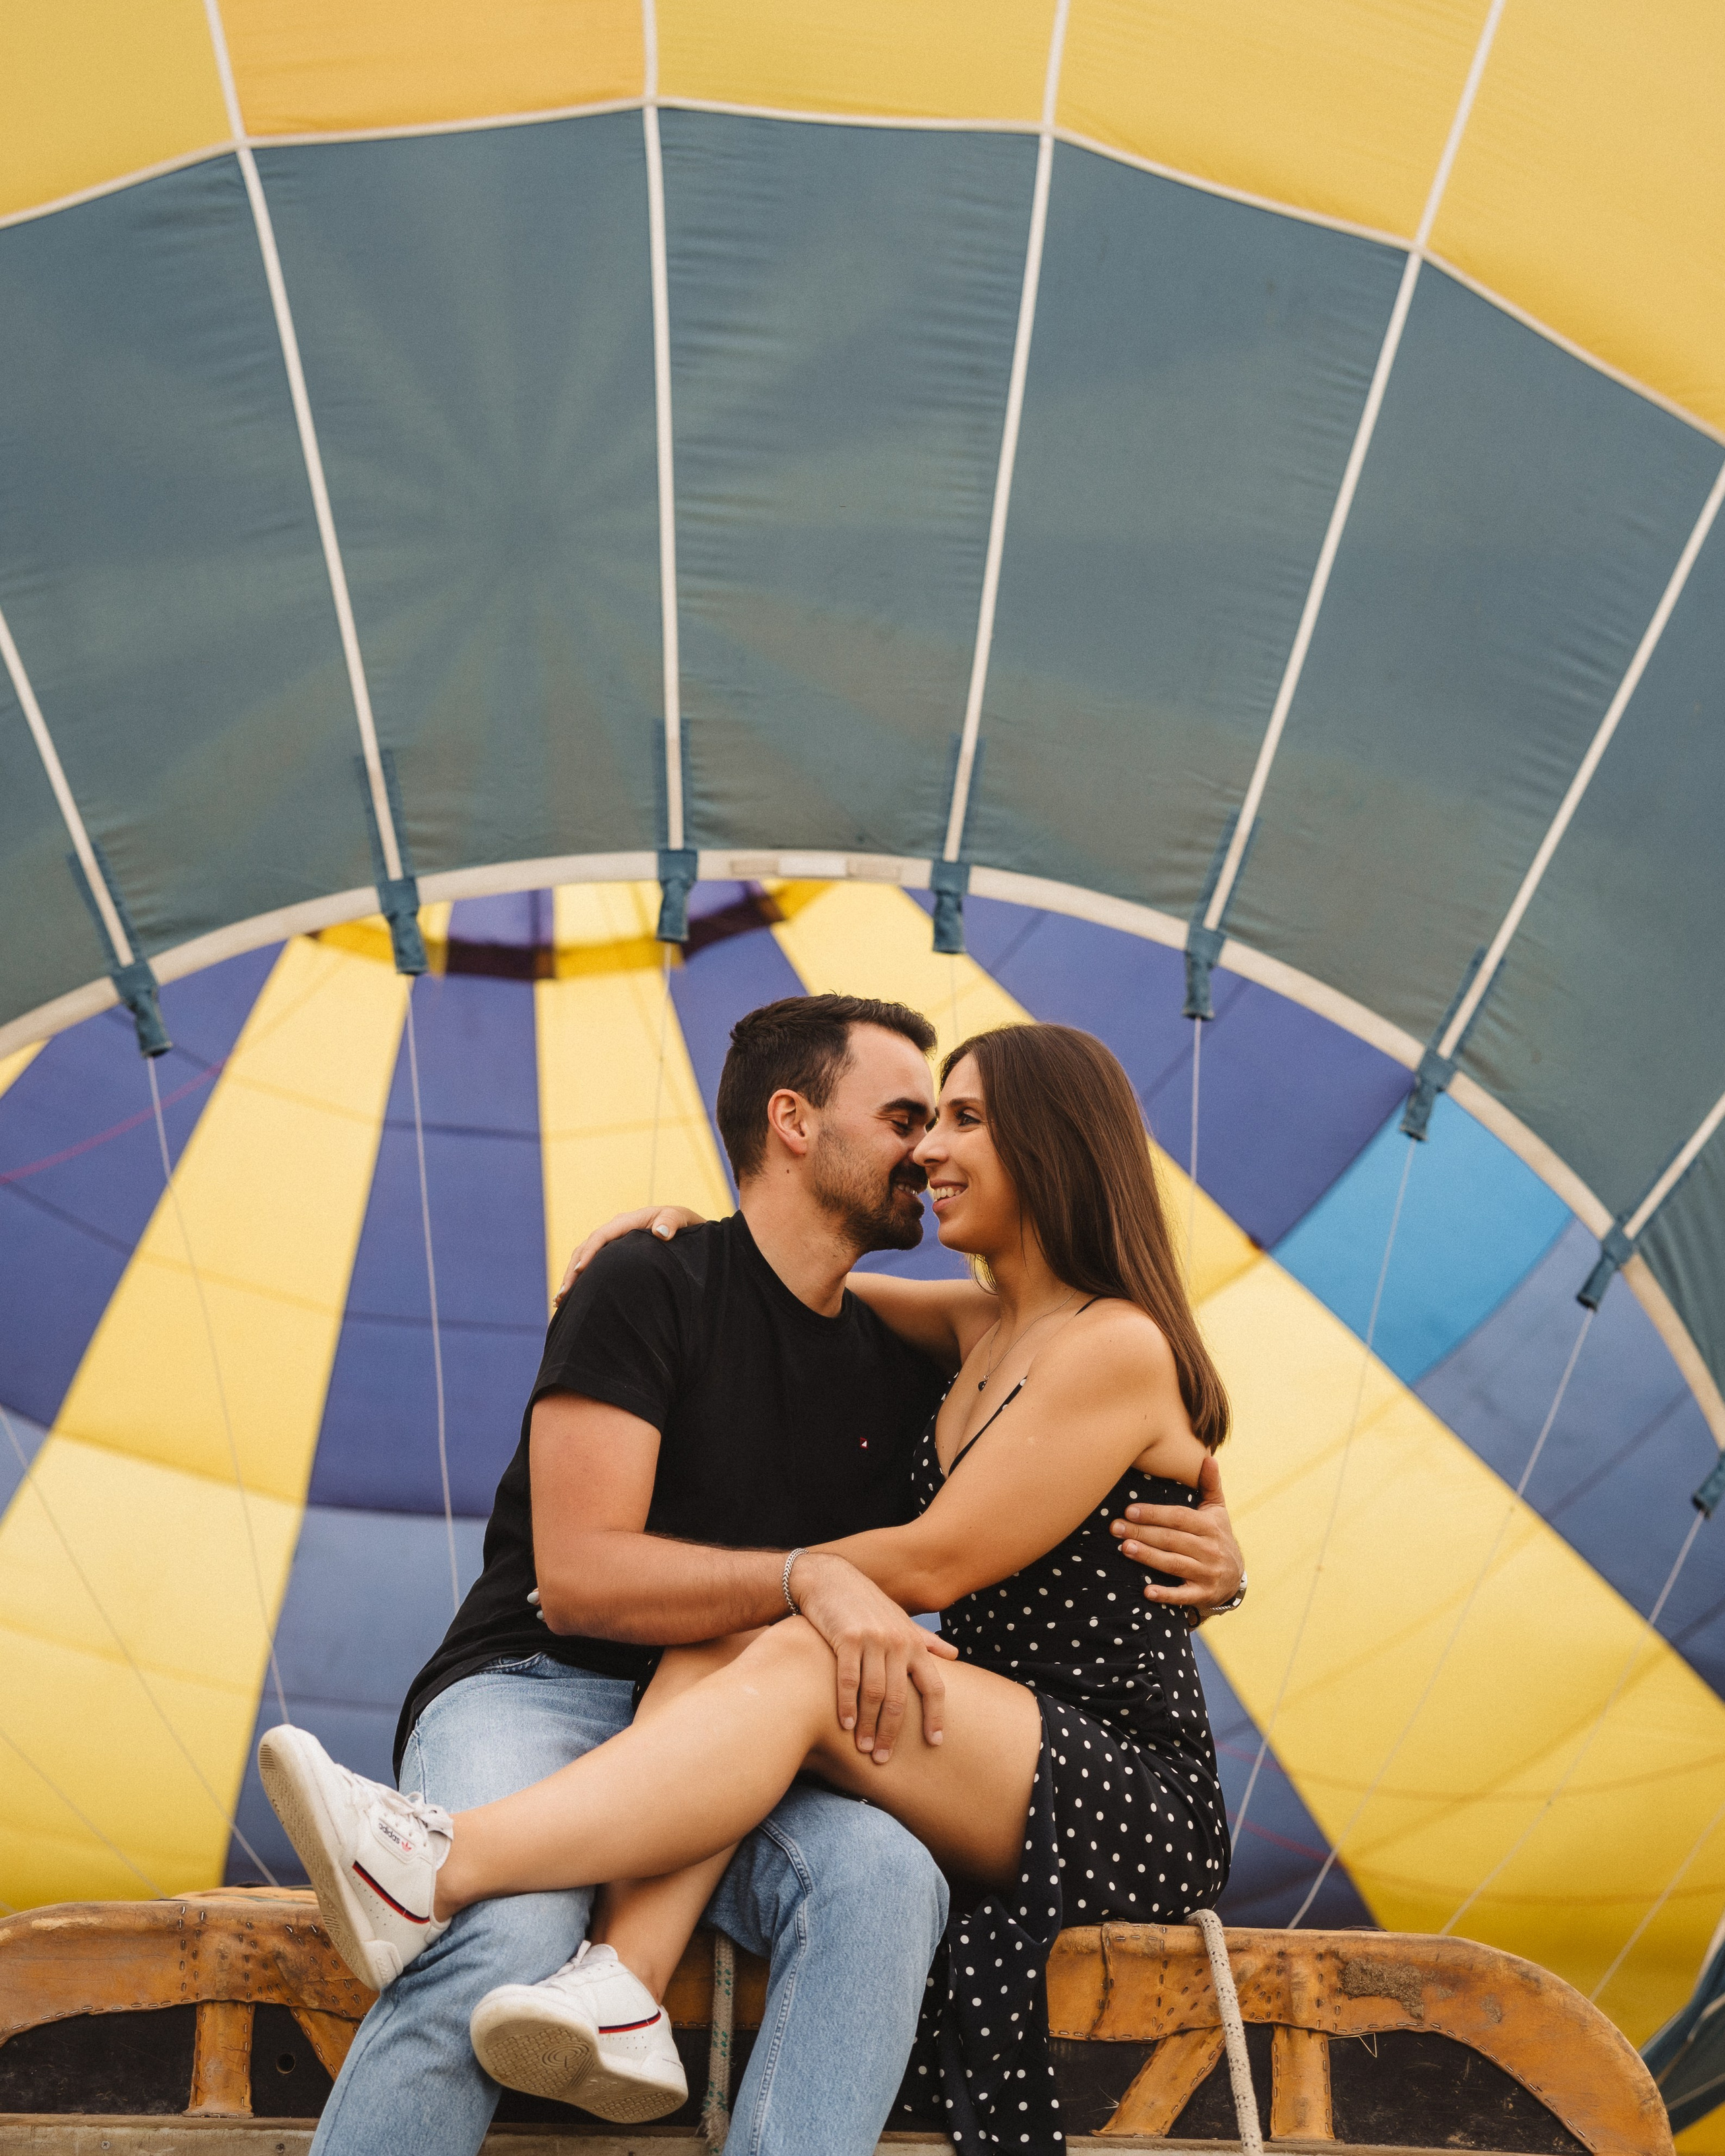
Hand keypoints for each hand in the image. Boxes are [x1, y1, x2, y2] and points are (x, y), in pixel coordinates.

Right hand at [556, 1205, 708, 1301]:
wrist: (689, 1230)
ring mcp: (613, 1243)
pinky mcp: (613, 1254)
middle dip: (573, 1271)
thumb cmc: (687, 1225)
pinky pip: (592, 1264)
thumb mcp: (684, 1219)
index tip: (582, 1271)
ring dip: (571, 1277)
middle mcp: (616, 1230)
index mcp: (629, 1221)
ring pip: (584, 1257)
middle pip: (586, 1248)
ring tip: (560, 1301)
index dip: (590, 1253)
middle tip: (563, 1296)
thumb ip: (673, 1221)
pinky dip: (579, 1279)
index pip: (602, 1236)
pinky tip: (572, 1299)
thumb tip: (660, 1232)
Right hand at [788, 1551, 957, 1763]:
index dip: (936, 1716)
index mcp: (914, 1643)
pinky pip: (848, 1679)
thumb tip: (954, 1655)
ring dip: (868, 1725)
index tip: (935, 1743)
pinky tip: (846, 1725)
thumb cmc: (867, 1604)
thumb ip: (926, 1641)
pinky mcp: (846, 1637)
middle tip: (883, 1758)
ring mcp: (872, 1639)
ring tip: (863, 1748)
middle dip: (891, 1732)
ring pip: (874, 1693)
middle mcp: (897, 1642)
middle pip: (900, 1698)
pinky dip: (847, 1705)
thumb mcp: (900, 1620)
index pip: (934, 1686)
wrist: (830, 1579)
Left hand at [1111, 1454, 1242, 1616]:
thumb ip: (1210, 1485)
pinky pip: (1183, 1596)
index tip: (1129, 1510)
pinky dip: (1165, 1595)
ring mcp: (1206, 1573)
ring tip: (1125, 1548)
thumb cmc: (1218, 1537)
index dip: (1154, 1514)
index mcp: (1209, 1526)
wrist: (1236, 1578)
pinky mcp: (1202, 1594)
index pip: (1179, 1518)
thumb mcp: (1217, 1511)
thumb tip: (1208, 1457)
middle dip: (1142, 1533)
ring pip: (1174, 1564)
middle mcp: (1209, 1549)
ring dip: (1148, 1557)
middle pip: (1171, 1539)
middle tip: (1115, 1528)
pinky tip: (1146, 1592)